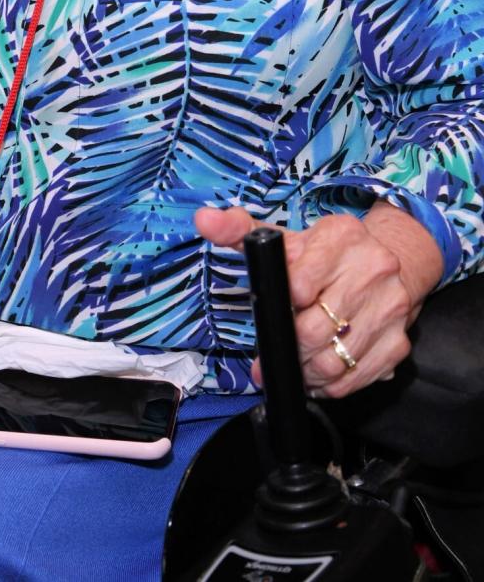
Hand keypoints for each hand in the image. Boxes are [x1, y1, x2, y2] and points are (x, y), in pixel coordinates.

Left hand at [195, 201, 443, 397]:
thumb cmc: (325, 254)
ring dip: (306, 371)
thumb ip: (239, 230)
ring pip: (335, 361)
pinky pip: (357, 379)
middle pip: (316, 329)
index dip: (283, 303)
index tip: (276, 306)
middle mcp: (373, 268)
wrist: (390, 260)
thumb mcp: (284, 237)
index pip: (300, 283)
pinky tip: (318, 373)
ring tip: (295, 363)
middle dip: (289, 345)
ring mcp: (390, 308)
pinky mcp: (400, 343)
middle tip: (277, 347)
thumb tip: (205, 219)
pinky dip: (331, 385)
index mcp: (341, 236)